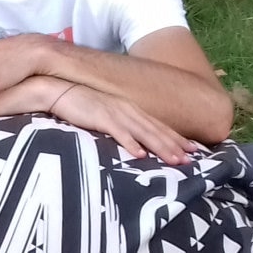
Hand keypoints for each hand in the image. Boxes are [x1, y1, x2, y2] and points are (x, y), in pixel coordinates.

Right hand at [49, 83, 200, 164]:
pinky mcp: (101, 117)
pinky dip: (131, 143)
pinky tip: (140, 155)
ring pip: (144, 133)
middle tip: (190, 160)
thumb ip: (122, 126)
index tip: (193, 150)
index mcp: (131, 110)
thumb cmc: (83, 106)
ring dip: (160, 147)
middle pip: (156, 130)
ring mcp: (116, 113)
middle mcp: (128, 110)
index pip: (158, 126)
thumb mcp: (107, 116)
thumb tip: (135, 143)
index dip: (177, 138)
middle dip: (175, 145)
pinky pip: (119, 133)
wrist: (60, 91)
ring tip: (174, 160)